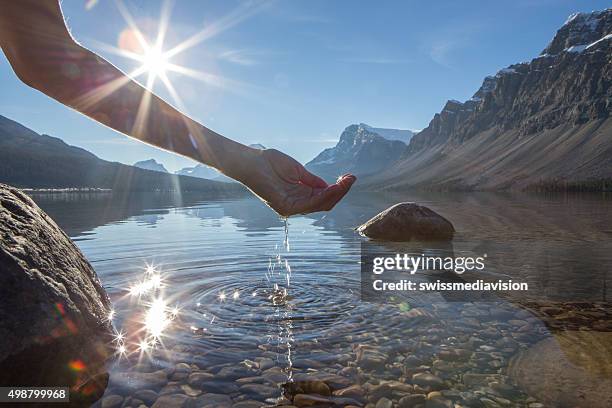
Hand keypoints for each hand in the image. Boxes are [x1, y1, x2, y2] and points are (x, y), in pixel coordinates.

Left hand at [240, 148, 355, 216]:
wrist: (251, 161)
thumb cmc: (270, 163)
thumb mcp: (298, 171)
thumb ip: (312, 181)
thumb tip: (330, 186)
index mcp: (299, 195)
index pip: (323, 197)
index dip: (337, 189)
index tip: (349, 178)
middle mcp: (296, 204)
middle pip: (324, 203)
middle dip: (340, 192)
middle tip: (351, 179)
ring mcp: (291, 207)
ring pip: (320, 205)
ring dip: (335, 194)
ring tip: (345, 182)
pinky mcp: (286, 207)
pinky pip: (309, 204)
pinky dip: (323, 196)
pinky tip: (333, 187)